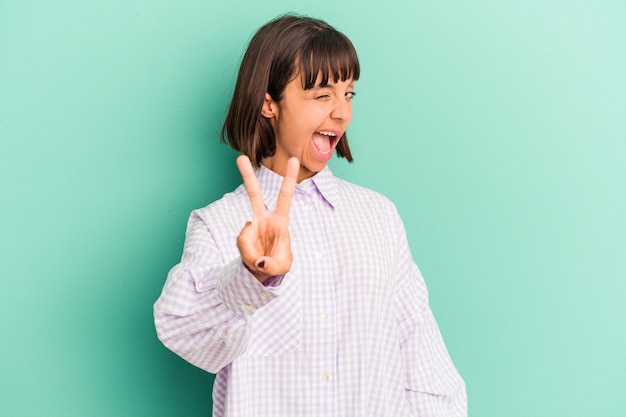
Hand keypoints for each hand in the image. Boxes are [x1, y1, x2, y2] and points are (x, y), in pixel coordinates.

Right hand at [236, 155, 298, 282]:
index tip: (293, 160)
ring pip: (245, 232)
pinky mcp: (241, 236)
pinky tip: (254, 258)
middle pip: (254, 195)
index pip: (285, 197)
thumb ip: (273, 265)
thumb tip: (258, 260)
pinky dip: (248, 255)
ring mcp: (250, 227)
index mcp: (280, 221)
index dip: (288, 179)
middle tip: (240, 157)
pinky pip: (242, 244)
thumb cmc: (277, 264)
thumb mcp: (282, 268)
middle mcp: (263, 219)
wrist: (261, 271)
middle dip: (247, 176)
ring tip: (260, 261)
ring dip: (251, 251)